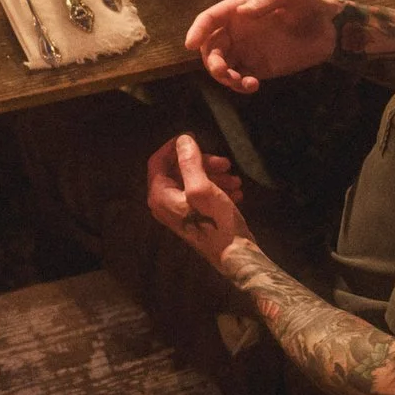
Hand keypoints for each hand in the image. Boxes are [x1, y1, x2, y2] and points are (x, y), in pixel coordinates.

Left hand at [144, 133, 250, 261]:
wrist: (234, 256)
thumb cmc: (216, 222)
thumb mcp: (202, 188)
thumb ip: (190, 162)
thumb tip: (183, 140)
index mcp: (159, 195)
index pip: (158, 161)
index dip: (175, 147)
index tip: (195, 138)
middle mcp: (164, 204)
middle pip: (177, 171)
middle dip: (202, 163)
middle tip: (226, 164)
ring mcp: (179, 212)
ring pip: (193, 182)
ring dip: (214, 176)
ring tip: (236, 180)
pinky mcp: (194, 218)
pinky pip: (201, 195)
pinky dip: (217, 189)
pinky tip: (236, 193)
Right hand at [185, 0, 340, 93]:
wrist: (329, 30)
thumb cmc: (308, 5)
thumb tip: (242, 13)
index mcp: (237, 11)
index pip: (209, 19)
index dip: (197, 30)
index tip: (190, 44)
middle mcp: (235, 31)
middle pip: (209, 47)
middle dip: (210, 61)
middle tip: (223, 72)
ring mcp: (244, 51)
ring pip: (219, 66)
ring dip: (222, 76)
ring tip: (241, 81)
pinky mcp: (255, 68)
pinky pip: (237, 79)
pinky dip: (238, 86)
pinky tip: (252, 85)